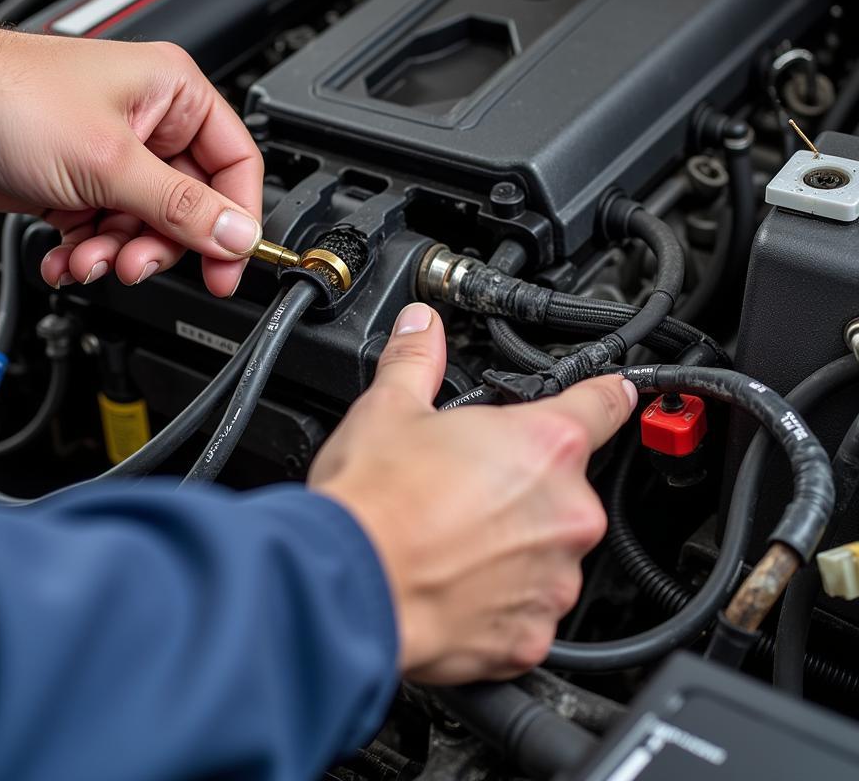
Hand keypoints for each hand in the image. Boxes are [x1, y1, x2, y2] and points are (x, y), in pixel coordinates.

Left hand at [0, 13, 262, 296]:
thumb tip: (237, 234)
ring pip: (145, 227)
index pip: (236, 165)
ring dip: (117, 253)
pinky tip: (65, 259)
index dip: (235, 220)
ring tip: (88, 259)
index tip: (228, 263)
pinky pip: (105, 232)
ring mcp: (112, 157)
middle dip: (161, 244)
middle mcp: (148, 124)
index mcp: (174, 95)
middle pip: (189, 207)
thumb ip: (181, 206)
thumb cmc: (6, 96)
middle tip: (135, 263)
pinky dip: (88, 253)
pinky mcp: (78, 184)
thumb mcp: (109, 161)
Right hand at [309, 303, 635, 683]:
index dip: (607, 392)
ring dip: (516, 542)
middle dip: (526, 481)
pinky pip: (529, 606)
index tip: (613, 392)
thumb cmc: (372, 504)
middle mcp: (566, 512)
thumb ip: (417, 359)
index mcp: (544, 444)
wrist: (348, 589)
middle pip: (566, 484)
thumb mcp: (389, 408)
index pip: (605, 402)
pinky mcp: (532, 634)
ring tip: (453, 536)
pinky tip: (454, 580)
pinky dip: (501, 597)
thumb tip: (422, 327)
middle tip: (469, 483)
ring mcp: (554, 578)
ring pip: (549, 548)